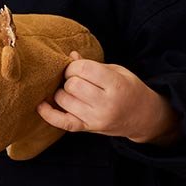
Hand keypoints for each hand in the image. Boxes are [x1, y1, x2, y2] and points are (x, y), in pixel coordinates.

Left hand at [38, 58, 179, 145]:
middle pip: (71, 85)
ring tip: (71, 90)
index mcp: (115, 84)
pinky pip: (62, 122)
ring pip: (64, 100)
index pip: (83, 69)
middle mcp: (105, 103)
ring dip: (62, 92)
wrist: (143, 117)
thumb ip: (93, 64)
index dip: (73, 66)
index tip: (76, 67)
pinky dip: (48, 113)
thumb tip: (70, 56)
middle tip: (76, 79)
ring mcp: (96, 118)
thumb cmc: (129, 89)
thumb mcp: (117, 71)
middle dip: (68, 79)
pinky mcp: (88, 128)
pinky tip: (41, 104)